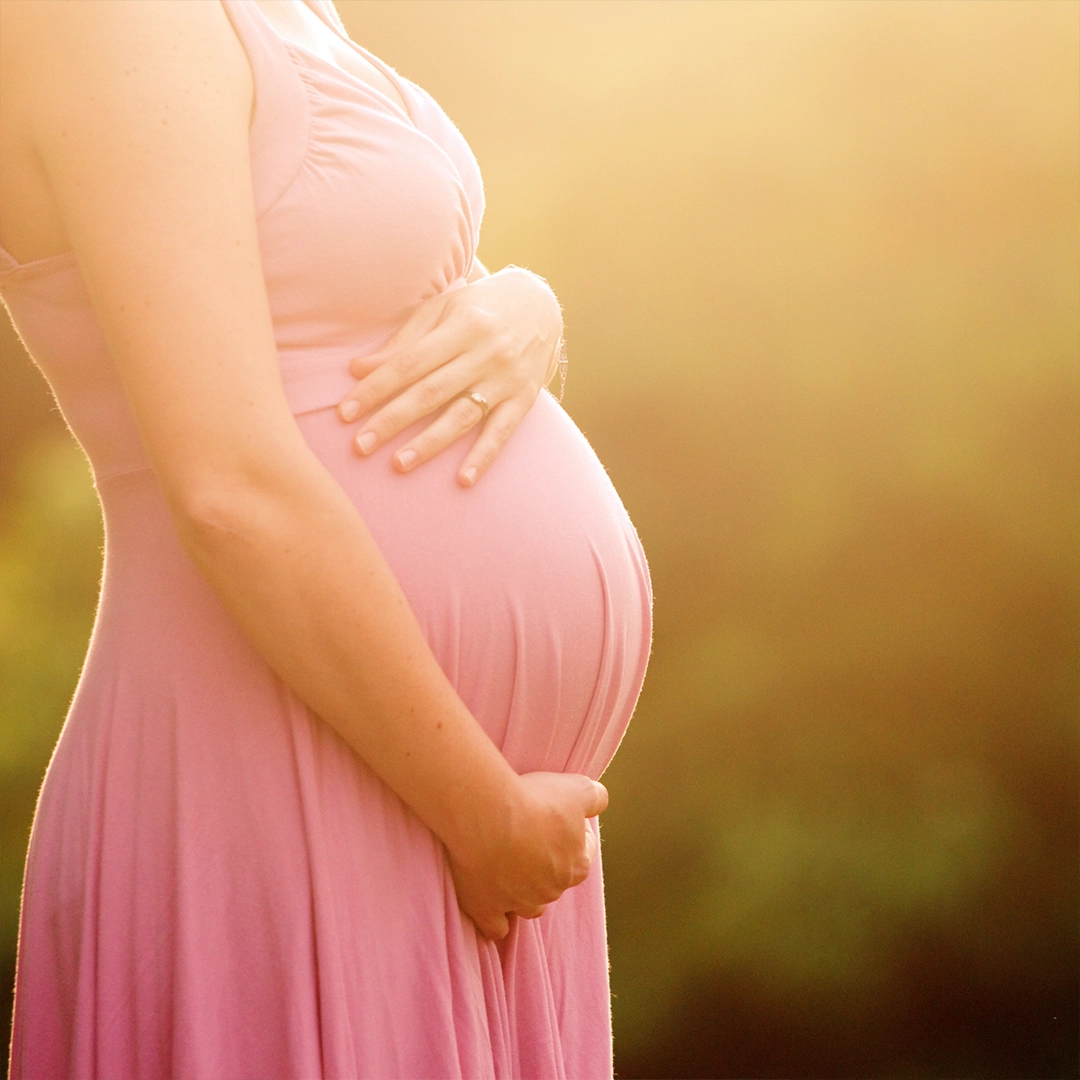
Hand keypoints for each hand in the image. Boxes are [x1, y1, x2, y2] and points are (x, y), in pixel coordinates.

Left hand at [337, 267, 561, 486]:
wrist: (541, 305)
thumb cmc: (480, 308)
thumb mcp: (442, 310)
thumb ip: (403, 340)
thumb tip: (357, 368)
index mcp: (460, 326)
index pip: (409, 363)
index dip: (375, 388)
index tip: (345, 412)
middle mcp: (484, 353)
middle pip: (430, 392)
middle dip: (392, 420)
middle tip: (360, 446)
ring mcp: (506, 378)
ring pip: (462, 415)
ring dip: (430, 443)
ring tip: (399, 464)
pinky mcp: (524, 399)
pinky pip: (501, 432)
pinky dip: (483, 456)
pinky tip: (463, 480)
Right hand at [446, 772, 607, 939]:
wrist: (488, 816)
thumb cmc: (534, 802)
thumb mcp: (578, 789)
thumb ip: (595, 797)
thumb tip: (599, 801)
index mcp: (576, 867)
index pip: (583, 854)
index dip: (571, 834)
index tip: (553, 818)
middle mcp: (551, 892)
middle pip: (554, 881)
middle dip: (545, 864)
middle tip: (525, 836)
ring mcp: (519, 904)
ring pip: (529, 906)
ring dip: (523, 892)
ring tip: (506, 867)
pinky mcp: (487, 910)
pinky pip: (496, 928)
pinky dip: (495, 919)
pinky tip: (490, 902)